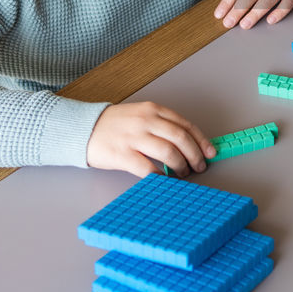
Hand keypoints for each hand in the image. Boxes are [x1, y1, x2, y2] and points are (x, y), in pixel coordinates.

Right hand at [86, 100, 214, 177]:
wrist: (82, 128)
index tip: (210, 152)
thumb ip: (161, 125)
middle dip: (195, 155)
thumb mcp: (140, 115)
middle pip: (180, 139)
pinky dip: (160, 176)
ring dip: (180, 166)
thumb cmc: (114, 124)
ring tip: (182, 173)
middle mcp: (146, 122)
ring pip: (168, 153)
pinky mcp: (122, 155)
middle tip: (199, 166)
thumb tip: (187, 143)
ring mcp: (134, 138)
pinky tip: (164, 180)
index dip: (201, 140)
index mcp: (153, 110)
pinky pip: (148, 168)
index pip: (185, 125)